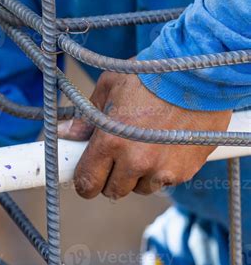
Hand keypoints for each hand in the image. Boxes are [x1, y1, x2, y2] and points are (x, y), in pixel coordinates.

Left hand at [58, 71, 231, 199]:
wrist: (199, 74)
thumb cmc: (149, 75)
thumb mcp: (109, 88)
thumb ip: (85, 118)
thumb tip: (65, 135)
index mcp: (111, 140)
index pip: (87, 182)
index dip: (83, 183)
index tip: (85, 179)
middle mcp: (135, 160)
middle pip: (111, 191)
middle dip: (109, 178)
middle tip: (115, 158)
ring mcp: (162, 169)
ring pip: (138, 189)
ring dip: (136, 177)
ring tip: (143, 148)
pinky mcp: (184, 172)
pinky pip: (163, 183)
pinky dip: (159, 172)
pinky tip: (163, 148)